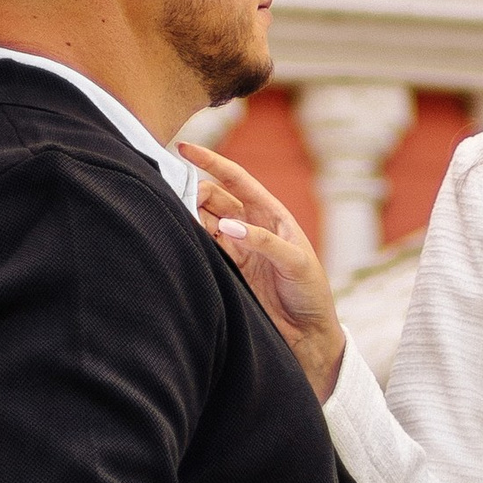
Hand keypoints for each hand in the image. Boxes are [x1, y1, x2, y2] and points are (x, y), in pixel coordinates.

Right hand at [183, 143, 346, 397]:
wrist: (307, 334)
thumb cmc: (310, 293)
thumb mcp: (295, 262)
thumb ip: (262, 242)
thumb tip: (226, 225)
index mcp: (271, 213)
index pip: (235, 179)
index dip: (210, 161)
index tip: (184, 148)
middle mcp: (251, 225)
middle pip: (213, 197)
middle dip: (193, 190)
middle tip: (172, 193)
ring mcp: (237, 247)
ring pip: (204, 220)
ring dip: (189, 214)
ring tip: (171, 211)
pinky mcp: (227, 269)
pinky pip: (204, 246)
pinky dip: (191, 239)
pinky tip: (179, 234)